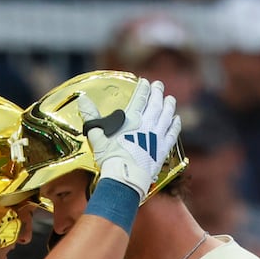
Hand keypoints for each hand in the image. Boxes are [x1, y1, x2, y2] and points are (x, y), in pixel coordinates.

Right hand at [77, 78, 180, 201]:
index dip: (143, 88)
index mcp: (131, 119)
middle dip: (158, 92)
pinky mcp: (163, 148)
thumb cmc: (110, 158)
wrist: (126, 176)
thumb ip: (91, 115)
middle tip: (159, 85)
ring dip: (169, 105)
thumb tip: (82, 98)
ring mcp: (157, 135)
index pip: (140, 98)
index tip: (145, 81)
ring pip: (166, 115)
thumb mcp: (97, 135)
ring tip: (170, 99)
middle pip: (155, 103)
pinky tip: (177, 119)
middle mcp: (147, 124)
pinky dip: (176, 125)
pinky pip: (173, 133)